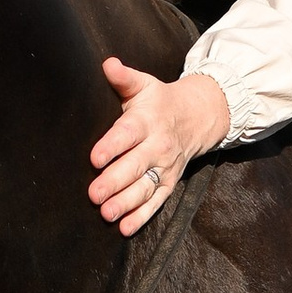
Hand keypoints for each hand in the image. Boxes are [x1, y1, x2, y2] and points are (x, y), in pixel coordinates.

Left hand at [88, 57, 230, 233]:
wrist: (197, 117)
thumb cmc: (159, 101)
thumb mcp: (143, 85)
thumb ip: (123, 78)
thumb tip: (107, 64)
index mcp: (147, 121)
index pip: (128, 134)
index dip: (112, 145)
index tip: (95, 158)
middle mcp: (157, 146)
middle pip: (135, 166)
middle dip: (115, 181)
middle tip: (94, 194)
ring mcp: (164, 167)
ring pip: (145, 188)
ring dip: (126, 203)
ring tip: (107, 214)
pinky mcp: (169, 183)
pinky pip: (156, 202)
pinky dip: (142, 217)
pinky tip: (125, 228)